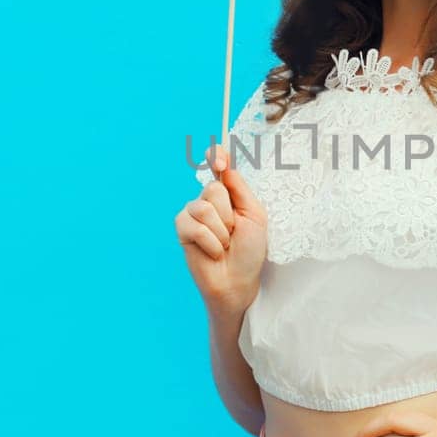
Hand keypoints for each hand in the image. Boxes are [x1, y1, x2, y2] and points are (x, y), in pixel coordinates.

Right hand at [175, 143, 267, 319]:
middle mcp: (208, 200)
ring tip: (224, 245)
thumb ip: (239, 189)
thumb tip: (225, 166)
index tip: (219, 162)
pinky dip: (211, 243)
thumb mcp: (255, 215)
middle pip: (213, 188)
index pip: (219, 165)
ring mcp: (193, 214)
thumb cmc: (250, 250)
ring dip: (221, 232)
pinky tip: (214, 253)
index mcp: (229, 194)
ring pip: (204, 207)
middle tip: (234, 233)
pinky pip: (195, 227)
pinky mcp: (182, 229)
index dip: (216, 156)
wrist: (238, 280)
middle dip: (229, 214)